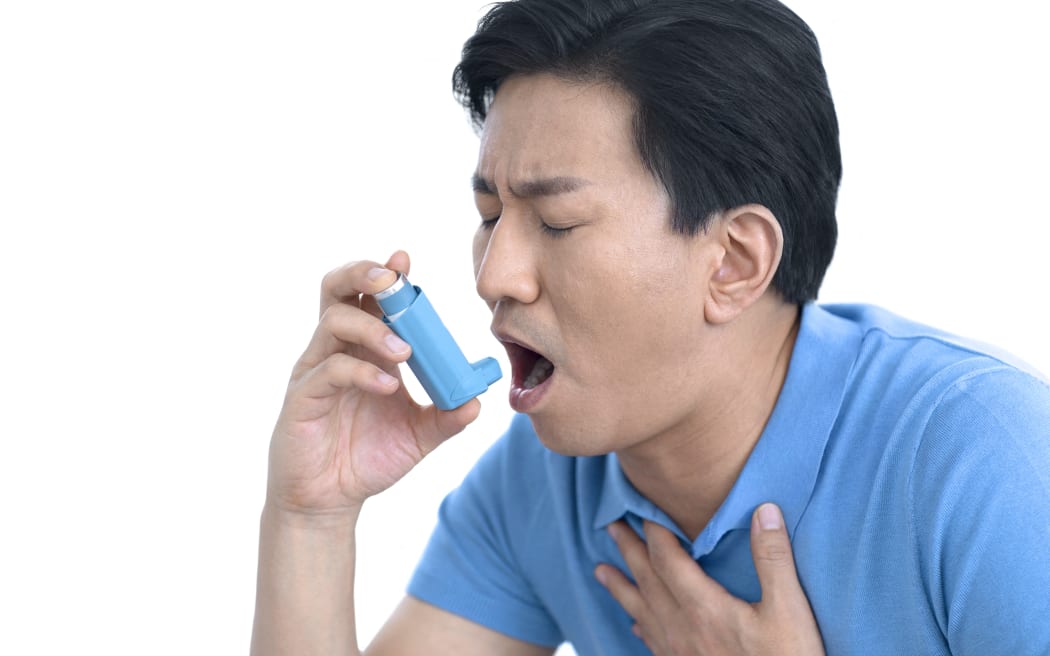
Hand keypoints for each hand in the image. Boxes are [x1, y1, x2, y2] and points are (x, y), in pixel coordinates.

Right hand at [265, 251, 480, 517]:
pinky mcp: (303, 397)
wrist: (329, 501)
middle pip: (336, 289)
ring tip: (405, 352)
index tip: (406, 260)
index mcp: (365, 349)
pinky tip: (387, 388)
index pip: (370, 297)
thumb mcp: (417, 436)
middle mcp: (338, 350)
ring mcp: (316, 370)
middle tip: (392, 279)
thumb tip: (478, 401)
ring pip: (333, 321)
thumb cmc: (367, 459)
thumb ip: (446, 417)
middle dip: (363, 274)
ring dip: (373, 328)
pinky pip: (329, 370)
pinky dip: (361, 372)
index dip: (386, 274)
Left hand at [596, 503, 823, 654]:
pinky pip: (652, 642)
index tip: (645, 508)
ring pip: (641, 612)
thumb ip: (773, 559)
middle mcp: (683, 630)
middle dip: (629, 550)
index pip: (667, 559)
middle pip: (647, 581)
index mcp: (704, 609)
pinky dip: (640, 625)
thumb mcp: (790, 610)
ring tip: (600, 570)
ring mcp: (679, 654)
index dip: (655, 532)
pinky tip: (635, 626)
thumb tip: (764, 510)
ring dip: (620, 588)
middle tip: (611, 525)